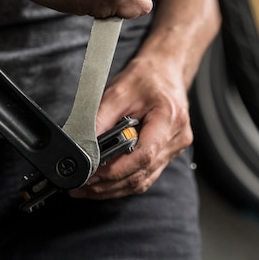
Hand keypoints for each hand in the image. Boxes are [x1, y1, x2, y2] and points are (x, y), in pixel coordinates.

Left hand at [68, 55, 192, 198]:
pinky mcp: (169, 153)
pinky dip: (124, 182)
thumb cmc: (146, 77)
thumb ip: (99, 120)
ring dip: (114, 188)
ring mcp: (176, 148)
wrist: (165, 71)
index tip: (90, 176)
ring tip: (87, 188)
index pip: (143, 156)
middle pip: (142, 174)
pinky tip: (105, 183)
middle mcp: (177, 137)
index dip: (114, 171)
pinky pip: (146, 175)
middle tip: (81, 187)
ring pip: (143, 181)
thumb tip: (81, 146)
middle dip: (108, 185)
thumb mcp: (117, 92)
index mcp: (169, 118)